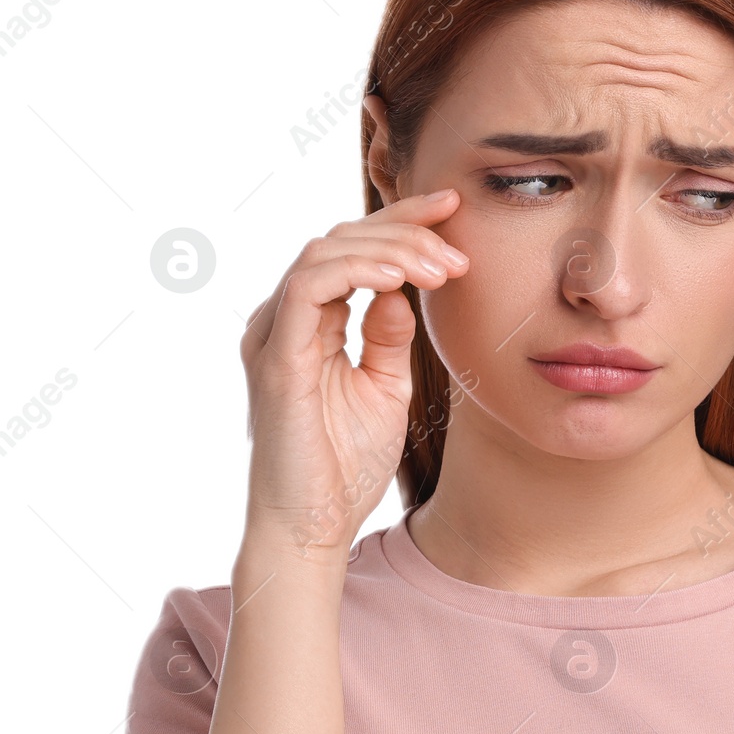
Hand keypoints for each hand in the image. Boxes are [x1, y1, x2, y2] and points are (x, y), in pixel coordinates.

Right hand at [239, 188, 467, 563]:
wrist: (312, 525)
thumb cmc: (343, 466)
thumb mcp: (383, 388)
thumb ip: (386, 337)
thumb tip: (399, 291)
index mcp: (308, 324)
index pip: (353, 251)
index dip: (402, 221)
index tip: (453, 207)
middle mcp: (283, 320)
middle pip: (340, 239)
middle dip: (405, 229)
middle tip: (459, 247)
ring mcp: (274, 335)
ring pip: (325, 251)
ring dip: (391, 249)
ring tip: (442, 266)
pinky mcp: (276, 357)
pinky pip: (308, 286)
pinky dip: (356, 270)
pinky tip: (399, 277)